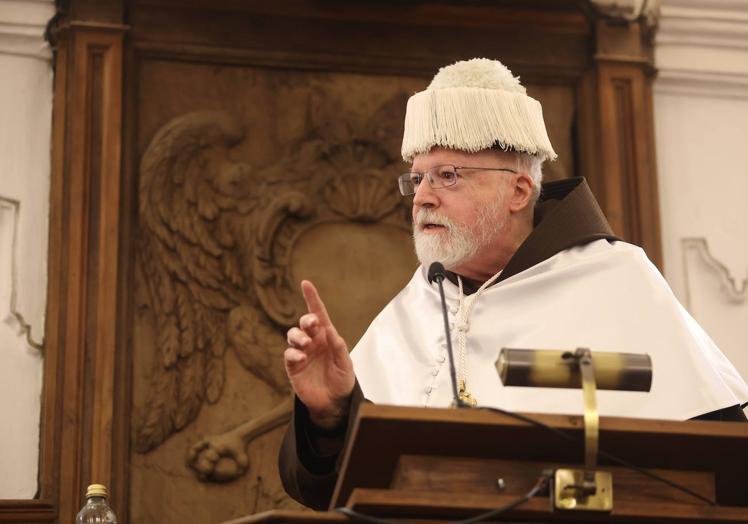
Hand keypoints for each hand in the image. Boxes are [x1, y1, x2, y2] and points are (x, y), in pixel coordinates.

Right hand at [284, 280, 354, 428]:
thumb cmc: (342, 380)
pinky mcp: (293, 366)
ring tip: (306, 344)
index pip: (318, 313)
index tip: (306, 283)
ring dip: (298, 335)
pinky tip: (301, 357)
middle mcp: (313, 341)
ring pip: (293, 334)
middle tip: (312, 324)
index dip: (312, 298)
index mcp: (327, 336)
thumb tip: (329, 330)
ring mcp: (302, 352)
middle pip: (304, 322)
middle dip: (306, 319)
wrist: (334, 402)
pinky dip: (293, 353)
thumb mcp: (346, 364)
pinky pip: (289, 354)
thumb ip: (339, 347)